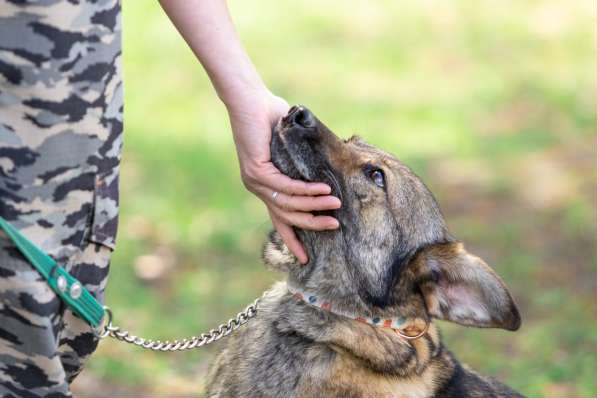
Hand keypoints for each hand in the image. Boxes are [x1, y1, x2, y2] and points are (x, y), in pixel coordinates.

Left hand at [226, 89, 340, 263]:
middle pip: (286, 216)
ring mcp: (255, 181)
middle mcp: (258, 188)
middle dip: (311, 225)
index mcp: (265, 186)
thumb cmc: (271, 117)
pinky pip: (286, 187)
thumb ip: (306, 161)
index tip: (305, 258)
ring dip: (314, 206)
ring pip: (288, 203)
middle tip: (334, 227)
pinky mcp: (256, 171)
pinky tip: (323, 190)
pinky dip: (306, 190)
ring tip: (336, 206)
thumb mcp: (292, 145)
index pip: (279, 218)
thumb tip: (332, 169)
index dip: (292, 239)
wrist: (250, 100)